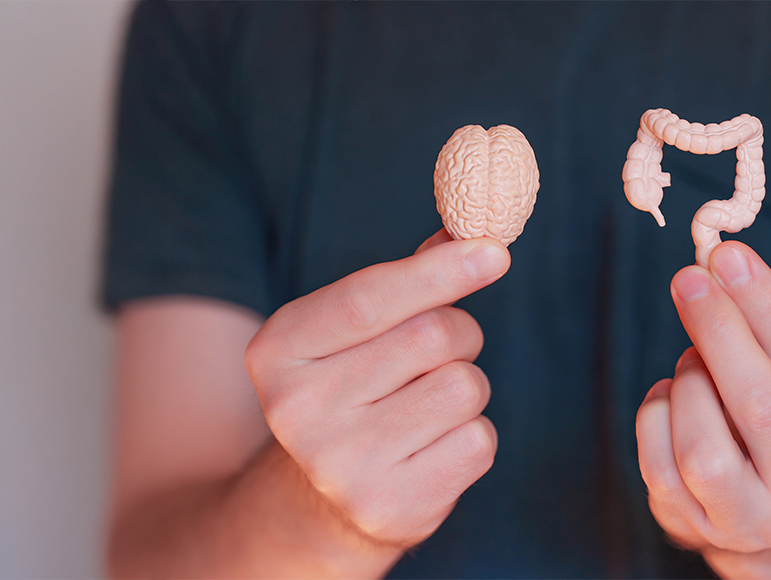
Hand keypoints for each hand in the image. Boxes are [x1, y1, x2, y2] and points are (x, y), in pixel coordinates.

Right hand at [245, 230, 507, 547]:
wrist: (327, 502)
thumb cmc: (356, 390)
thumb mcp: (356, 332)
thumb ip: (406, 282)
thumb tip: (470, 233)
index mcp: (278, 351)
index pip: (366, 299)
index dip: (436, 272)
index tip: (492, 251)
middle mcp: (297, 411)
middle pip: (431, 336)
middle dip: (458, 333)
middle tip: (441, 351)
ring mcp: (341, 465)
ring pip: (463, 387)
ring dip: (466, 387)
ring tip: (428, 406)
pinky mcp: (391, 506)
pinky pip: (477, 441)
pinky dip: (472, 437)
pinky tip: (433, 448)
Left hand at [635, 242, 770, 555]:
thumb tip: (721, 264)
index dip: (765, 309)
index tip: (729, 257)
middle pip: (760, 408)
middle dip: (720, 332)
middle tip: (689, 279)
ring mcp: (750, 524)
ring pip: (701, 446)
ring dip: (689, 383)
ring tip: (695, 363)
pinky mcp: (697, 531)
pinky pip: (658, 466)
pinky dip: (657, 415)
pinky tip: (673, 399)